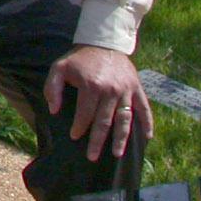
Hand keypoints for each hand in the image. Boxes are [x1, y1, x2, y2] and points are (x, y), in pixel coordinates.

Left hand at [44, 45, 152, 161]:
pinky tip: (147, 138)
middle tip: (92, 157)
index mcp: (92, 86)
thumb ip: (52, 88)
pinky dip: (147, 123)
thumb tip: (54, 110)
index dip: (79, 127)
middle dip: (97, 141)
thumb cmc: (79, 59)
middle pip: (104, 121)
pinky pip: (144, 109)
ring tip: (117, 154)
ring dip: (121, 139)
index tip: (74, 137)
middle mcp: (111, 91)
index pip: (85, 114)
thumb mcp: (59, 67)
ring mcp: (126, 91)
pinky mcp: (137, 89)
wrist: (104, 43)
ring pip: (124, 120)